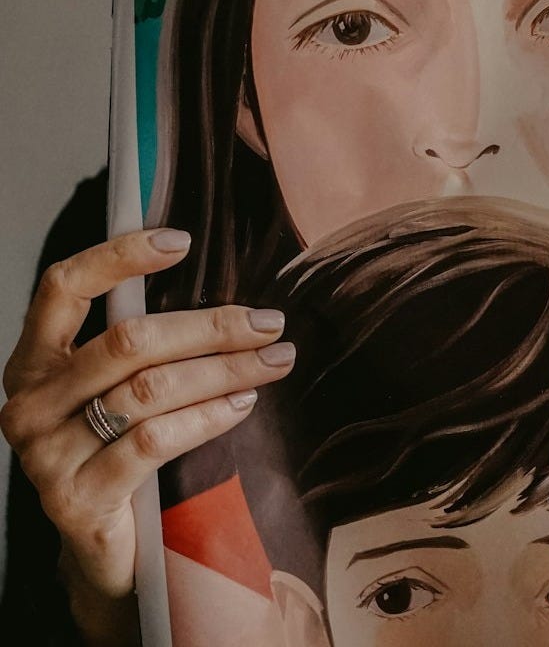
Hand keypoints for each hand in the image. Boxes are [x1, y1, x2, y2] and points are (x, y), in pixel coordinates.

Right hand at [0, 228, 295, 643]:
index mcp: (34, 362)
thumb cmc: (118, 451)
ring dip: (223, 369)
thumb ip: (142, 342)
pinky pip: (154, 441)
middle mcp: (29, 403)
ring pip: (149, 390)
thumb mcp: (118, 389)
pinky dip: (208, 416)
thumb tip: (217, 280)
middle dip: (210, 326)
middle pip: (128, 341)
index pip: (63, 288)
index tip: (181, 240)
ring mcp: (47, 455)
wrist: (104, 552)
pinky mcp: (78, 499)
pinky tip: (243, 403)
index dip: (119, 256)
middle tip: (270, 322)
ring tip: (274, 360)